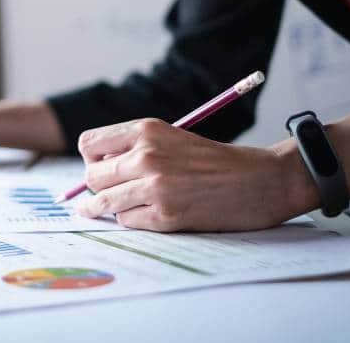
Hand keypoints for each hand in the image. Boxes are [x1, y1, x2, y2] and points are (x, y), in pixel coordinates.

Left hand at [73, 118, 308, 231]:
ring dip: (102, 208)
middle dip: (95, 186)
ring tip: (96, 211)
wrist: (260, 181)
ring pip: (103, 201)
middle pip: (92, 176)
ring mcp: (155, 186)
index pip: (89, 144)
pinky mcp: (165, 215)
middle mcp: (146, 155)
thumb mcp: (171, 138)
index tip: (98, 168)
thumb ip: (135, 148)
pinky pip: (126, 220)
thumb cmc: (216, 161)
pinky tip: (143, 215)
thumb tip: (95, 171)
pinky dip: (130, 220)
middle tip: (103, 192)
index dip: (90, 159)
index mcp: (146, 130)